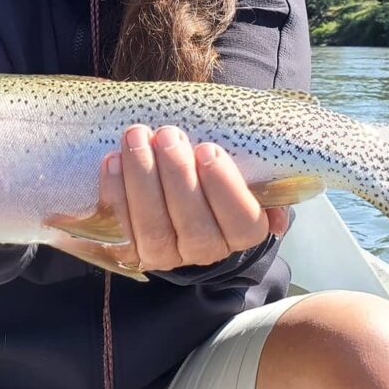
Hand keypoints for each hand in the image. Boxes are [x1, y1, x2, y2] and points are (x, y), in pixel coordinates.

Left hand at [99, 125, 287, 272]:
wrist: (187, 207)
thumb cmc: (219, 180)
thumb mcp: (249, 177)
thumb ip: (264, 180)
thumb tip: (275, 197)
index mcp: (244, 232)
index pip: (242, 220)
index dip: (224, 187)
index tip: (208, 149)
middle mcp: (207, 251)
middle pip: (193, 223)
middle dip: (177, 175)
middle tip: (168, 134)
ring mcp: (167, 254)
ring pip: (153, 226)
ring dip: (142, 178)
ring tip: (137, 137)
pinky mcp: (133, 248)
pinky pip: (122, 224)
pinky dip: (115, 190)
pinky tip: (113, 159)